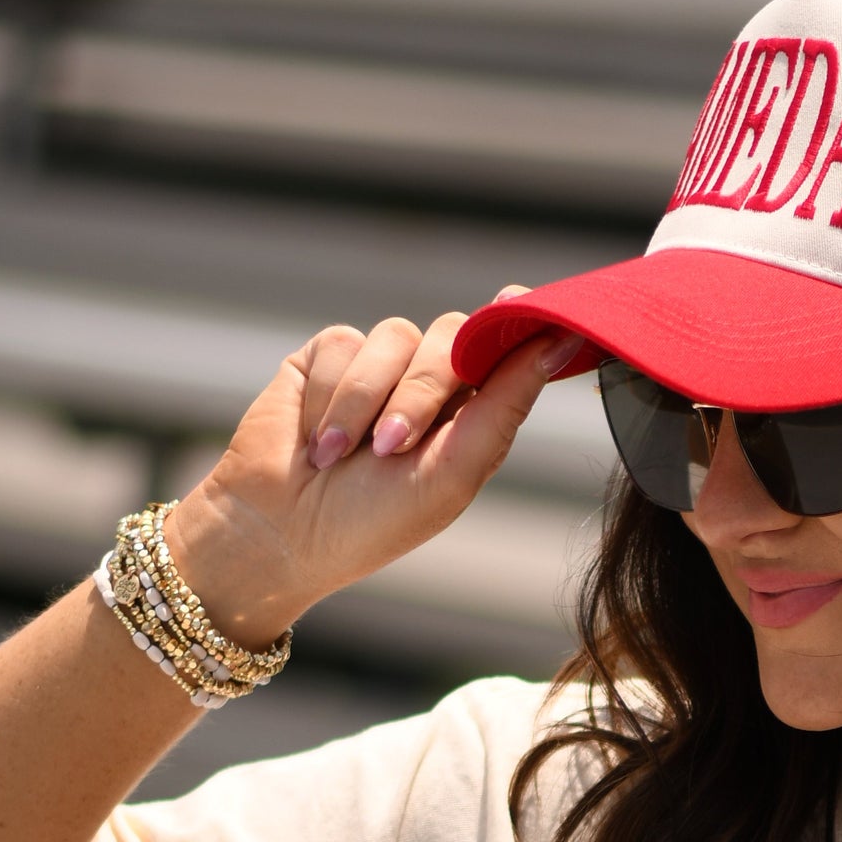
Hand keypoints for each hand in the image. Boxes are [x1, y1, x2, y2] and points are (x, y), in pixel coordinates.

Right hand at [160, 285, 571, 646]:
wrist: (281, 534)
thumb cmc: (375, 521)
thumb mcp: (453, 472)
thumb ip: (506, 404)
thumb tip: (561, 337)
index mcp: (473, 415)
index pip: (506, 351)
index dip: (515, 327)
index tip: (523, 306)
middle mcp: (430, 383)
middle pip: (452, 336)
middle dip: (423, 391)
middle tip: (390, 448)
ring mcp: (378, 366)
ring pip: (394, 337)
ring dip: (367, 402)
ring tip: (341, 457)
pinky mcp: (328, 357)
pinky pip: (343, 345)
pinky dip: (330, 397)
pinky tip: (316, 441)